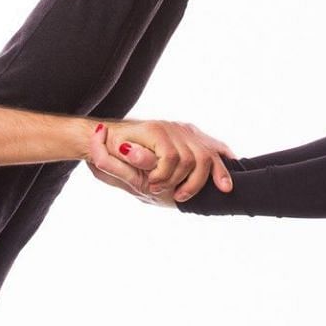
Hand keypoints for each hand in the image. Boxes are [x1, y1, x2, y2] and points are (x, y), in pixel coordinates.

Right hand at [86, 119, 235, 204]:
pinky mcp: (158, 129)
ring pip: (191, 160)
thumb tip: (195, 189)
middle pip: (208, 156)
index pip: (213, 150)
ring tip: (157, 187)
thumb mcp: (154, 174)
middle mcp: (181, 131)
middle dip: (202, 181)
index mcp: (185, 139)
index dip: (222, 168)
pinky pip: (172, 158)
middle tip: (181, 197)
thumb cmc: (125, 163)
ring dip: (175, 180)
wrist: (99, 146)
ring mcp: (170, 129)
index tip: (226, 187)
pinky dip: (163, 174)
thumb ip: (173, 177)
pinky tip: (152, 181)